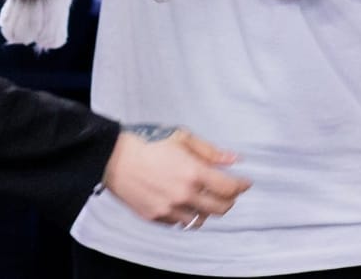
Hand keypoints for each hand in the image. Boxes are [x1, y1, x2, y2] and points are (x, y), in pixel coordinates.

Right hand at [101, 127, 250, 228]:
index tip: (245, 183)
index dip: (241, 186)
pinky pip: (180, 223)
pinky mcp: (156, 217)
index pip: (229, 188)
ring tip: (206, 199)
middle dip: (230, 201)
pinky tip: (186, 204)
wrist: (115, 158)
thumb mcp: (182, 138)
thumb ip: (210, 151)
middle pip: (220, 208)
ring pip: (201, 220)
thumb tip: (234, 159)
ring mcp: (170, 209)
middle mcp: (184, 195)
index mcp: (193, 173)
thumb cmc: (148, 143)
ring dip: (208, 210)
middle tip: (229, 192)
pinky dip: (188, 216)